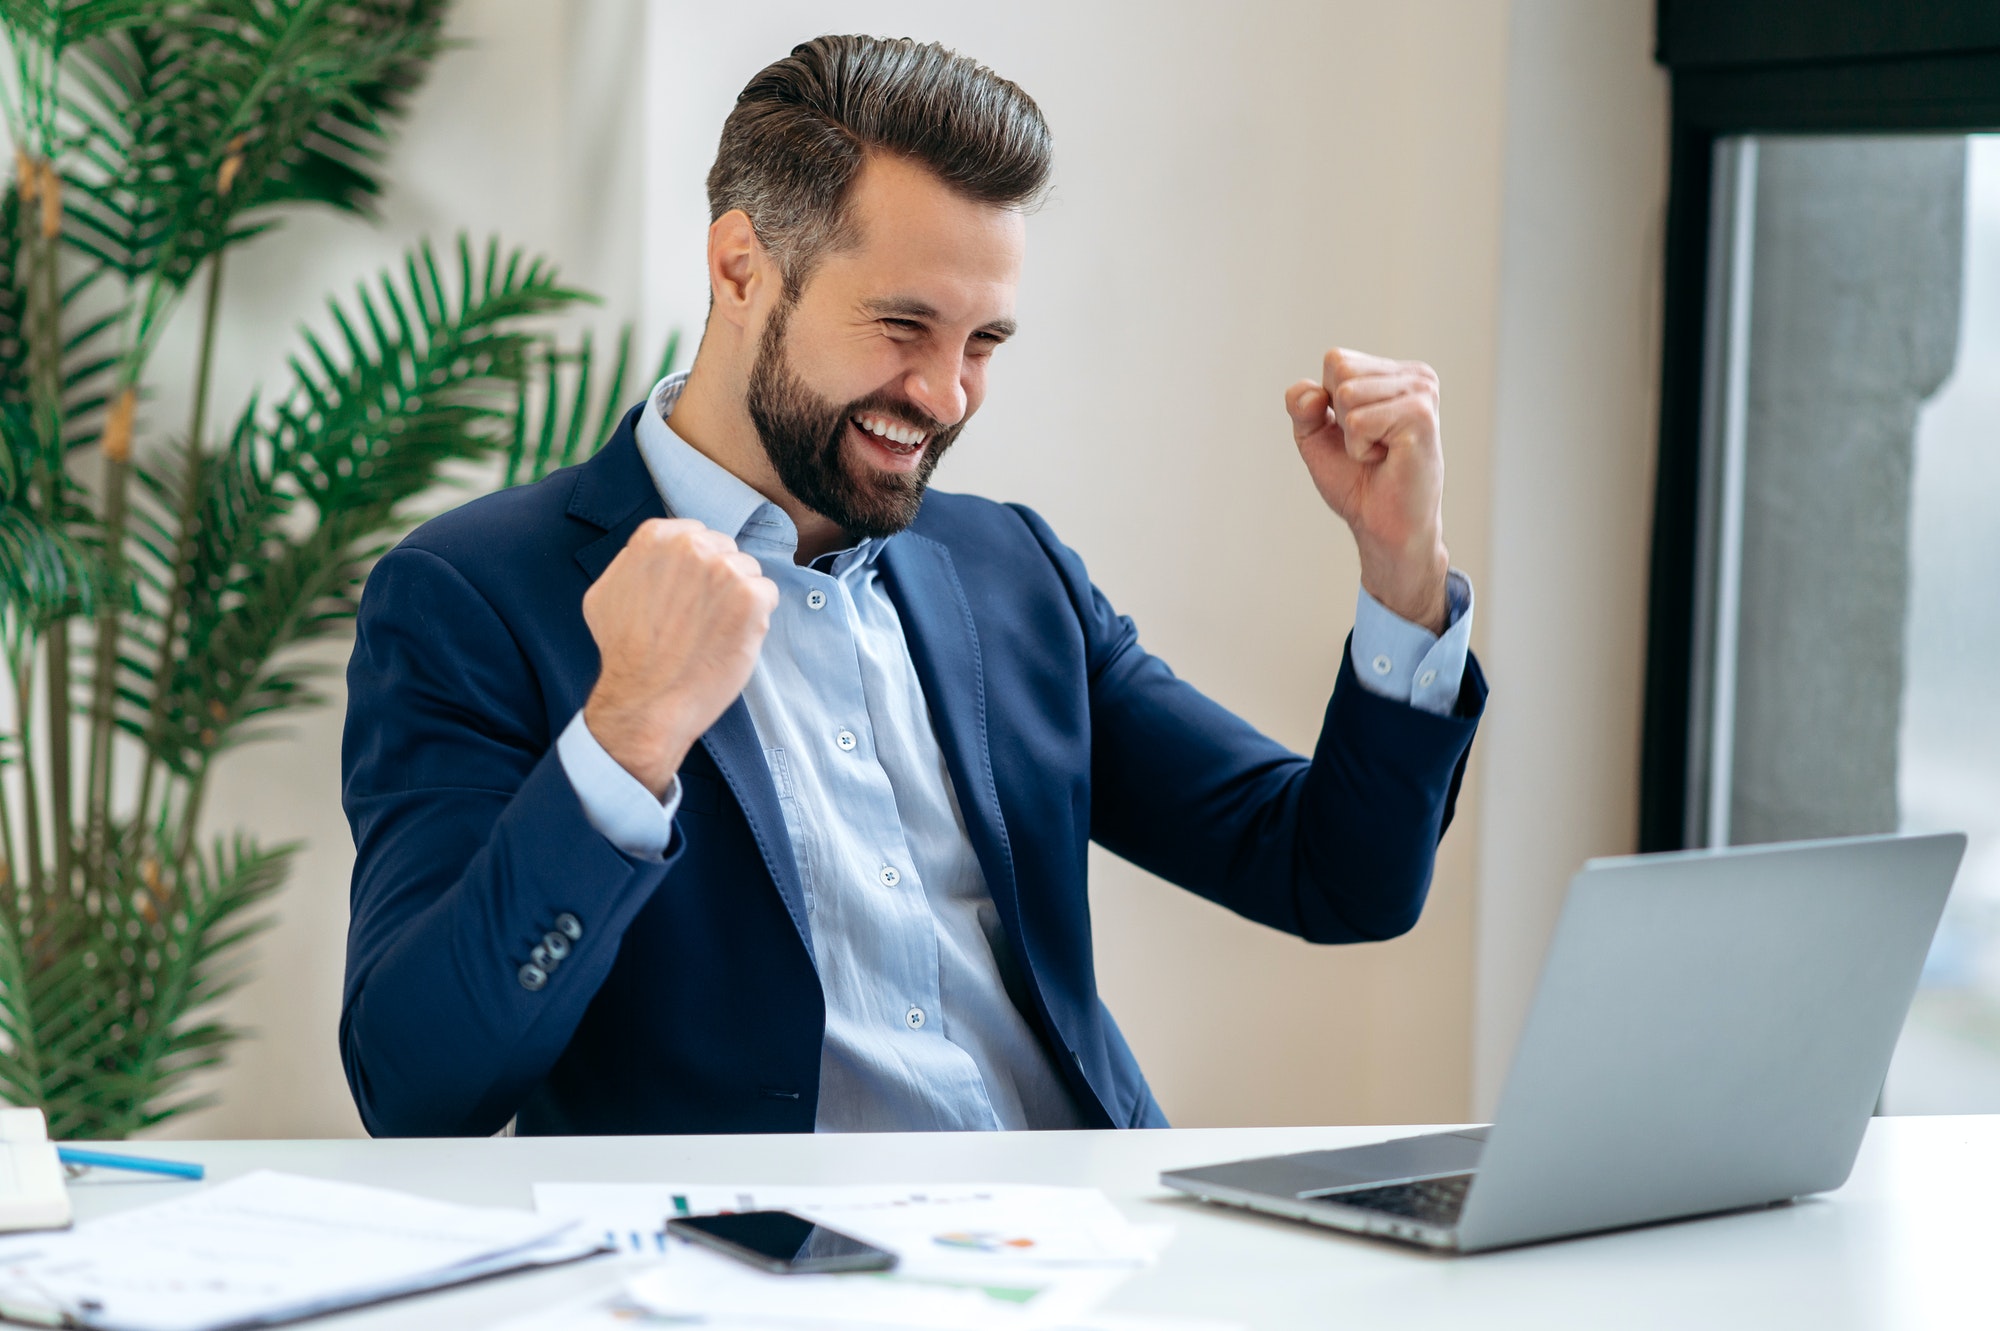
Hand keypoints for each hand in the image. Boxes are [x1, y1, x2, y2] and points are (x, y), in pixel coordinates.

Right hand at [581, 518, 778, 796]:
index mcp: (656, 537)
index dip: (697, 568)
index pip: (696, 535)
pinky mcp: (751, 597)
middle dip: (719, 580)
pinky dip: (757, 617)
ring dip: (739, 598)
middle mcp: (691, 546)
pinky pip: (767, 594)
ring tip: (714, 631)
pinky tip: (731, 639)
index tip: (690, 593)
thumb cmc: (624, 654)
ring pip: (748, 571)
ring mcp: (724, 570)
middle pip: (725, 551)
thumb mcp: (605, 594)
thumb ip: (633, 563)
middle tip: (701, 617)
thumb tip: (653, 557)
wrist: (646, 700)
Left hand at [1286, 348, 1449, 631]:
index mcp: (1397, 374)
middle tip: (1370, 445)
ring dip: (1351, 435)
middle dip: (1339, 416)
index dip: (1327, 402)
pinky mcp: (1420, 417)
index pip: (1336, 360)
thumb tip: (1311, 393)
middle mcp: (1416, 377)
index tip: (1356, 432)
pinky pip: (1357, 421)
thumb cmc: (1357, 481)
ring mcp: (1422, 394)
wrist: (1383, 526)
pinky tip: (1386, 459)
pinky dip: (1359, 448)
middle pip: (1340, 370)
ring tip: (1379, 452)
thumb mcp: (1315, 435)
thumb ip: (1301, 405)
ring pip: (1347, 394)